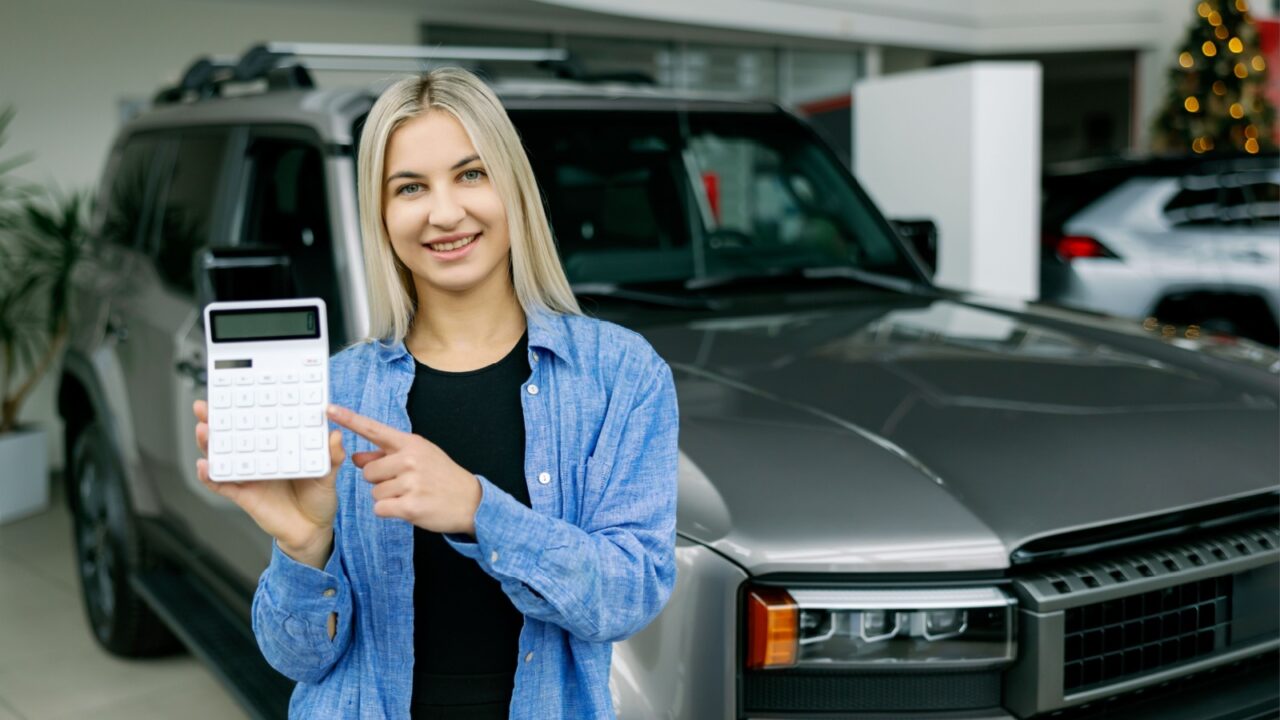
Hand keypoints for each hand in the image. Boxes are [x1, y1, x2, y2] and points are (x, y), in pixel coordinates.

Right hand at [192, 400, 344, 563]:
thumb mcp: (328, 474)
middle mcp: (260, 459)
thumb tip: (335, 435)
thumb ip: (331, 456)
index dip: (244, 410)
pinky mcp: (244, 496)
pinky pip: (222, 485)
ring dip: (209, 444)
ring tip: (203, 431)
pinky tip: (204, 466)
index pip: (258, 424)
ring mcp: (249, 477)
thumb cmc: (319, 499)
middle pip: (232, 436)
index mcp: (278, 448)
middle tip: (204, 408)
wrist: (312, 531)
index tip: (233, 393)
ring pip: (222, 457)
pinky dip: (210, 476)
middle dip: (215, 421)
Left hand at [326, 404, 481, 535]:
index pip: (374, 429)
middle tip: (405, 483)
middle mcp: (410, 459)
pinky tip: (409, 507)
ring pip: (374, 491)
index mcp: (411, 443)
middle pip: (368, 470)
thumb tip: (356, 456)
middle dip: (380, 480)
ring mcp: (410, 482)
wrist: (471, 502)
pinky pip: (380, 508)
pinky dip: (390, 511)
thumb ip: (387, 455)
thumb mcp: (420, 458)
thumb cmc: (442, 477)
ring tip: (411, 495)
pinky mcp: (410, 505)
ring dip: (387, 497)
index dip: (349, 419)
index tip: (328, 409)